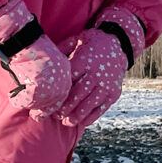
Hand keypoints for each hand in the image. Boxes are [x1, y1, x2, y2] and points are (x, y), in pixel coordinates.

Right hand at [0, 0, 71, 116]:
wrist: (18, 35)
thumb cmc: (27, 50)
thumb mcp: (44, 66)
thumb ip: (48, 82)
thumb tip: (45, 106)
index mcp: (66, 71)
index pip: (63, 97)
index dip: (52, 107)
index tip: (41, 113)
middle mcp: (63, 77)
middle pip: (54, 104)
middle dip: (42, 111)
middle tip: (34, 115)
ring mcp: (52, 81)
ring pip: (39, 103)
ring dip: (27, 103)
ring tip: (17, 98)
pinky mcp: (39, 83)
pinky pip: (28, 101)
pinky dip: (18, 100)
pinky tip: (13, 96)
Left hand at [49, 6, 145, 127]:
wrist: (118, 44)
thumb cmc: (91, 44)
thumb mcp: (77, 40)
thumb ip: (62, 48)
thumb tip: (44, 56)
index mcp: (85, 61)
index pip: (69, 80)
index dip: (59, 93)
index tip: (50, 102)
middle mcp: (97, 74)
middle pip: (79, 95)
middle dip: (66, 108)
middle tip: (56, 116)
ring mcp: (107, 85)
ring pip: (90, 104)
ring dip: (77, 115)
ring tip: (67, 122)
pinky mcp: (114, 93)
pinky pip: (102, 108)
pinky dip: (92, 116)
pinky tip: (82, 122)